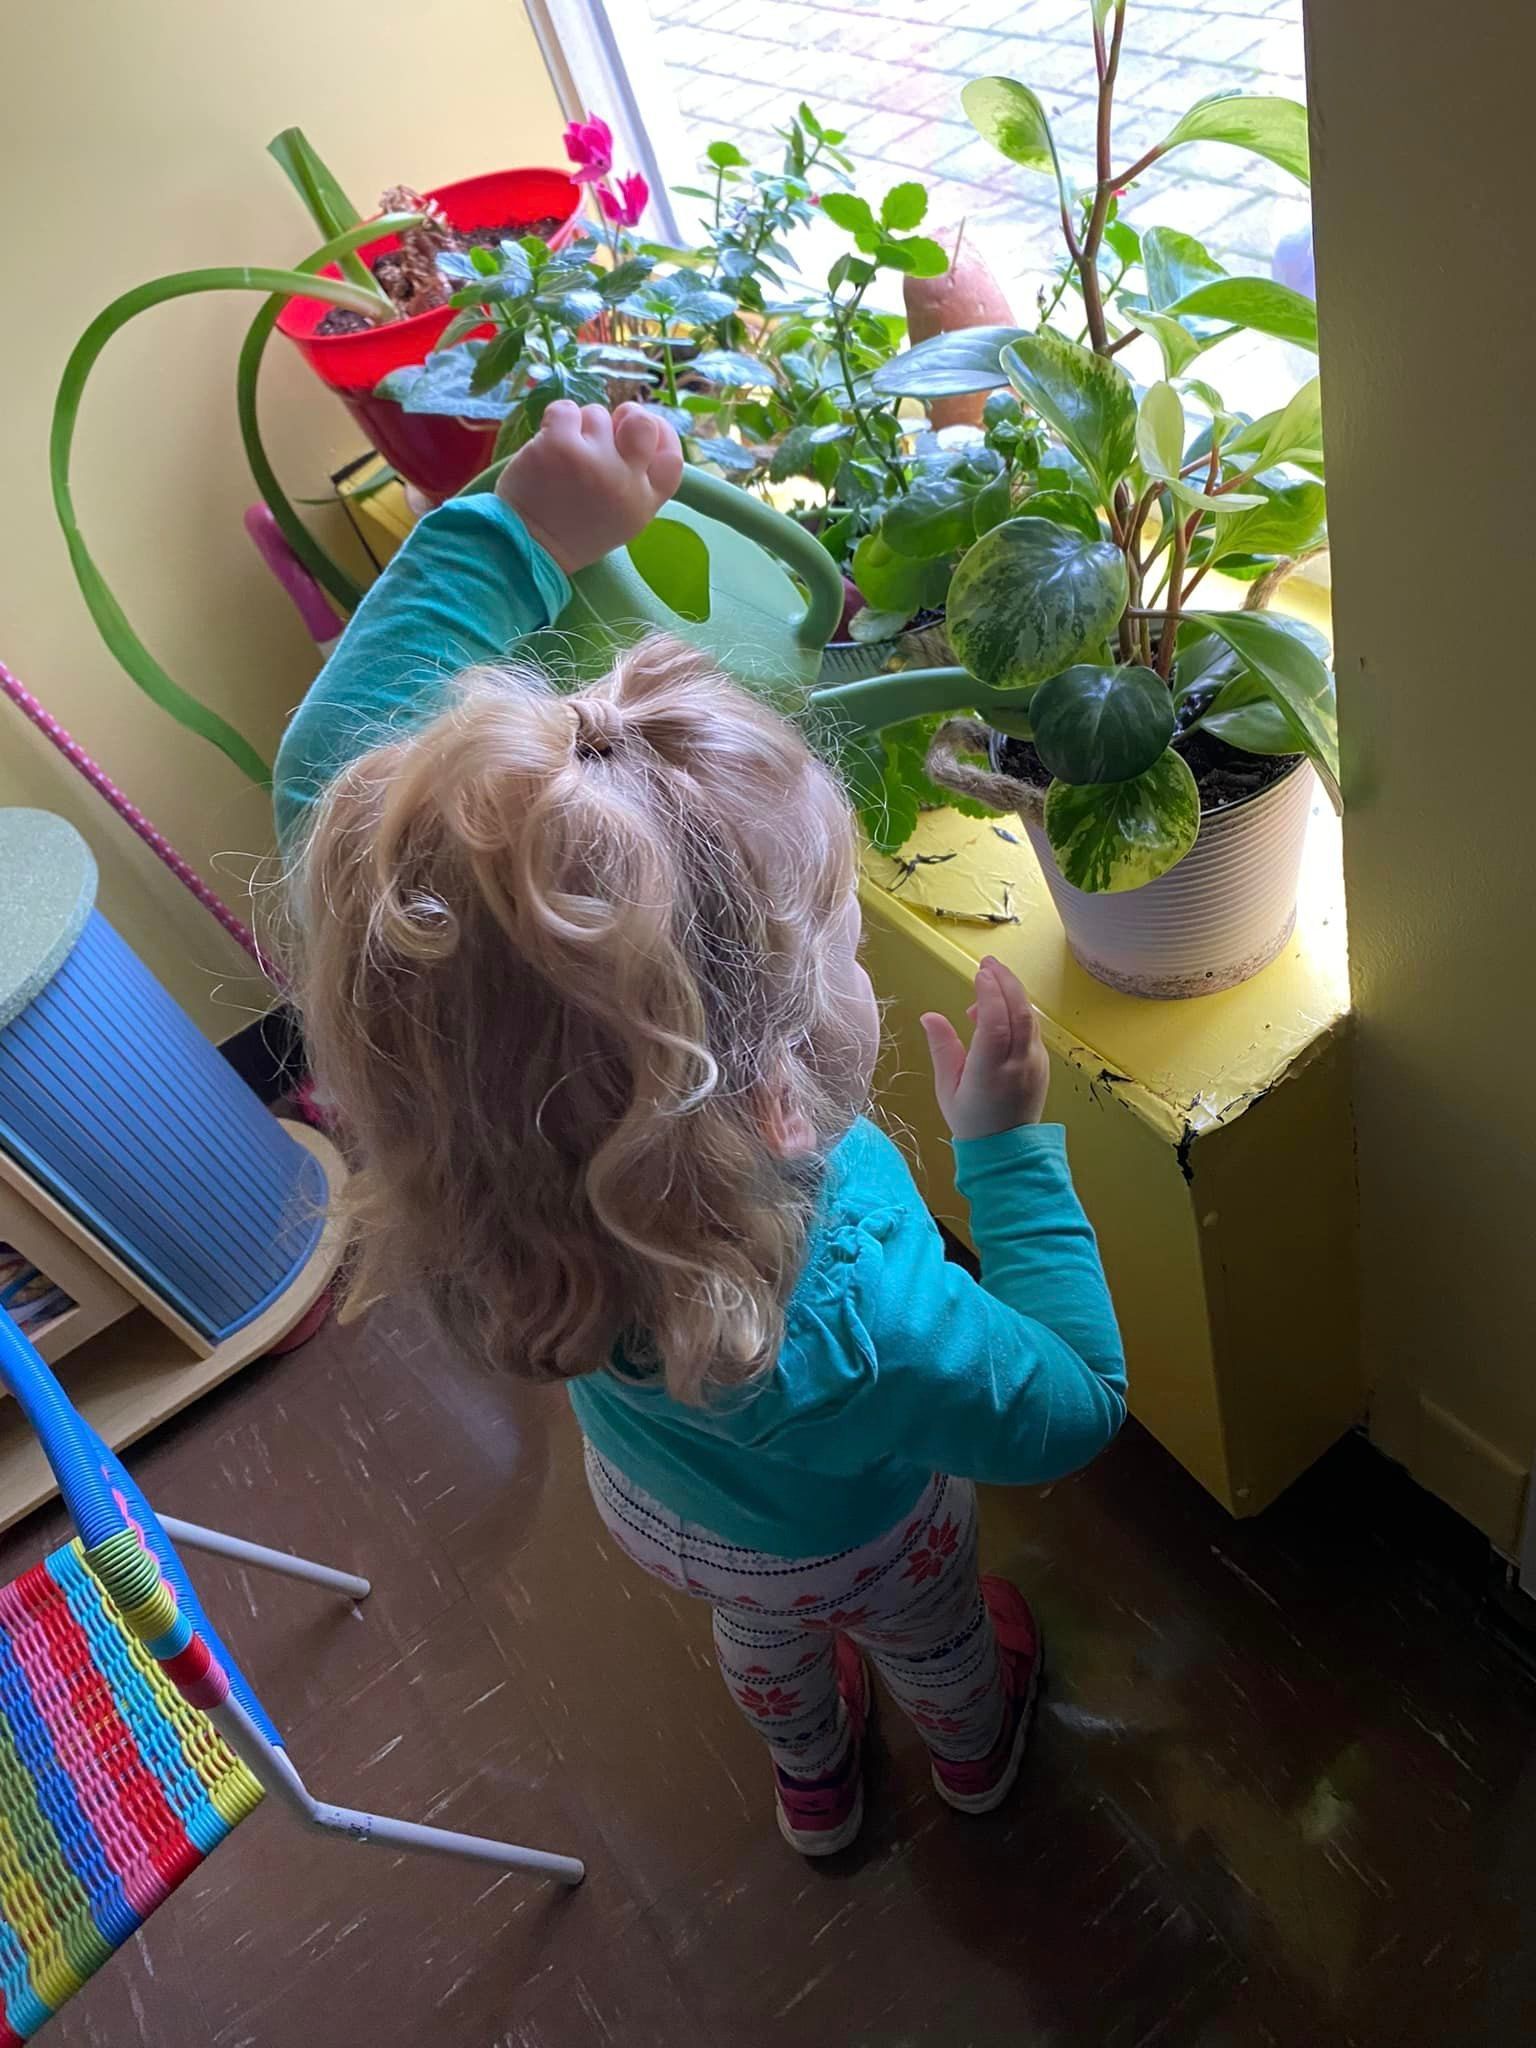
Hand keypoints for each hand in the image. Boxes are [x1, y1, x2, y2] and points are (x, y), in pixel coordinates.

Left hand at [497, 400, 683, 574]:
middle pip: (643, 424)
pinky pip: (566, 409)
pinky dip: (556, 420)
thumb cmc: (572, 530)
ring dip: (581, 426)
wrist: (528, 547)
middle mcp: (625, 482)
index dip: (661, 433)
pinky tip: (548, 444)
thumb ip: (635, 483)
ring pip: (598, 414)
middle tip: (605, 427)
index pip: (672, 457)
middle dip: (627, 414)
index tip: (641, 429)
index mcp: (643, 504)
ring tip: (566, 455)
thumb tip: (630, 430)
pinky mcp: (561, 446)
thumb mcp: (620, 519)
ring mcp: (594, 462)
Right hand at [920, 957, 1049, 1141]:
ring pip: (1029, 1018)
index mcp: (990, 1072)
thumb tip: (930, 1016)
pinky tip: (998, 1010)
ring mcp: (1035, 1063)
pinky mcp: (1042, 1063)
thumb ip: (943, 1049)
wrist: (1007, 1151)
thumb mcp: (947, 1088)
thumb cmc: (971, 1120)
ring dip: (1013, 993)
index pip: (995, 1023)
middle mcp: (1018, 1064)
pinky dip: (1017, 1011)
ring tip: (989, 980)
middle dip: (1005, 982)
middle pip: (1019, 1013)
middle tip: (988, 963)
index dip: (989, 994)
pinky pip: (1031, 1029)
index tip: (978, 973)